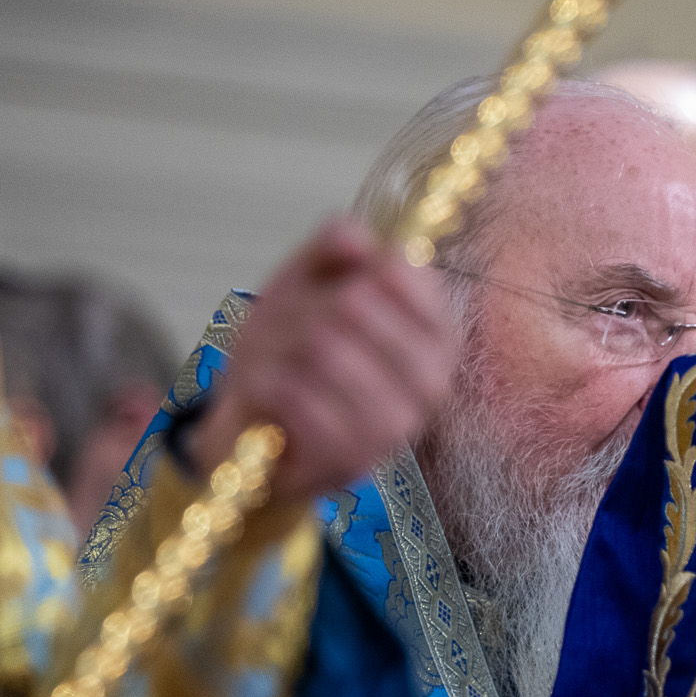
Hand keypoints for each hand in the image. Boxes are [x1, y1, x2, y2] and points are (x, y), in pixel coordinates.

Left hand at [187, 217, 455, 505]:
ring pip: (324, 349)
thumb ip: (336, 246)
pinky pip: (298, 396)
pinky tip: (271, 396)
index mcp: (439, 334)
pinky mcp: (354, 457)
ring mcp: (398, 424)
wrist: (257, 428)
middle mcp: (433, 381)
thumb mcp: (309, 282)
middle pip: (353, 303)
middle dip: (303, 310)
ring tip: (279, 366)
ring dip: (281, 351)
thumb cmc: (291, 353)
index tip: (335, 290)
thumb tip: (356, 238)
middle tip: (291, 335)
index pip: (401, 270)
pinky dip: (268, 388)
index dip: (351, 268)